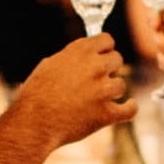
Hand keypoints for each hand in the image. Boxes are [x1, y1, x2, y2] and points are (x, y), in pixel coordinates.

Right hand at [5, 34, 135, 152]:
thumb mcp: (50, 65)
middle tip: (98, 80)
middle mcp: (95, 67)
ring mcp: (103, 90)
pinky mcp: (106, 113)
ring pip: (121, 85)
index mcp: (80, 51)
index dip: (105, 49)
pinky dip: (129, 108)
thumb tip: (86, 56)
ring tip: (96, 99)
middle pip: (117, 60)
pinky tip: (128, 106)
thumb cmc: (36, 95)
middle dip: (109, 69)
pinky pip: (130, 109)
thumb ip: (72, 58)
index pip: (107, 40)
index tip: (102, 56)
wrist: (33, 123)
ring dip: (111, 91)